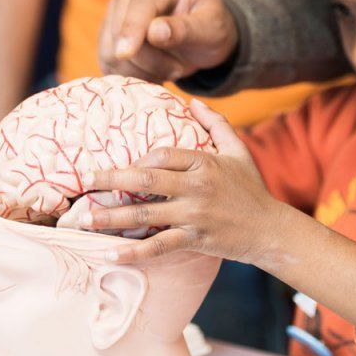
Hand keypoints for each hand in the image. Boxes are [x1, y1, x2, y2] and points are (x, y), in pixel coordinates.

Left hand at [82, 99, 278, 263]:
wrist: (270, 230)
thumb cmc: (251, 189)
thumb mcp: (238, 151)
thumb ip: (216, 124)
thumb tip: (192, 101)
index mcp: (204, 163)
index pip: (161, 154)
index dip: (139, 158)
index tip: (125, 167)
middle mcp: (196, 187)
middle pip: (146, 179)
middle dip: (111, 179)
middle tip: (87, 179)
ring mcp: (194, 215)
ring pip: (145, 214)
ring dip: (111, 217)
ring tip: (85, 219)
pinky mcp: (194, 239)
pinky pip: (158, 246)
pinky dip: (133, 252)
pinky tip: (110, 254)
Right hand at [98, 0, 238, 81]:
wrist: (201, 34)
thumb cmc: (210, 25)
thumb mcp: (211, 27)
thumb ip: (185, 28)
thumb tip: (154, 32)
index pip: (140, 2)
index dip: (131, 28)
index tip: (125, 53)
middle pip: (121, 29)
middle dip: (148, 60)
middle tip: (178, 69)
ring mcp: (114, 10)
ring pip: (110, 51)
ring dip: (140, 71)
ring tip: (168, 69)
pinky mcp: (107, 35)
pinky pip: (107, 63)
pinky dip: (129, 76)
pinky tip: (152, 75)